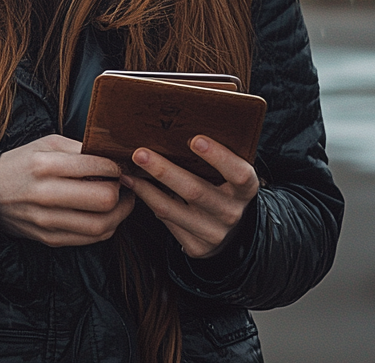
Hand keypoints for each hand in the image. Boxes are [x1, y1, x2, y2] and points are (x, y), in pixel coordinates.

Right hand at [0, 134, 134, 246]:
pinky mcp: (50, 239)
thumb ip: (78, 148)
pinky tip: (107, 214)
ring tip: (121, 199)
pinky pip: (89, 239)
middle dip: (120, 190)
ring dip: (120, 212)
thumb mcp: (46, 144)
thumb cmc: (22, 164)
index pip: (94, 168)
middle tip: (121, 182)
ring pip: (101, 225)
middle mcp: (46, 195)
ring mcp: (48, 221)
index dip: (114, 166)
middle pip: (103, 199)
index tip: (117, 165)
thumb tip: (111, 155)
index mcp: (45, 165)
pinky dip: (106, 227)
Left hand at [121, 136, 258, 258]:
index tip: (195, 139)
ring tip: (128, 171)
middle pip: (195, 191)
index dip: (218, 157)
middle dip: (164, 171)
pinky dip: (149, 202)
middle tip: (140, 154)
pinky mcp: (197, 247)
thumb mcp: (230, 173)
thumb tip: (178, 126)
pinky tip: (136, 187)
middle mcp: (232, 212)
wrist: (233, 231)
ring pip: (173, 209)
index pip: (238, 173)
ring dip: (146, 189)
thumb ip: (215, 155)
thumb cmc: (225, 186)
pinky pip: (167, 222)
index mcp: (246, 189)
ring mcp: (214, 233)